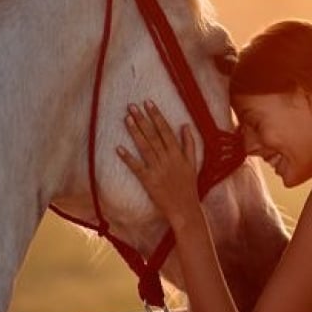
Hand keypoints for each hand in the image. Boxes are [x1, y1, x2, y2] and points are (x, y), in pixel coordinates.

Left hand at [116, 101, 201, 228]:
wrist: (185, 208)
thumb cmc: (189, 186)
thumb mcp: (193, 163)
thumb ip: (189, 143)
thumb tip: (185, 125)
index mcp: (177, 154)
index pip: (165, 130)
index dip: (156, 116)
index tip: (149, 103)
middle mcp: (167, 159)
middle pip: (153, 136)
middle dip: (142, 119)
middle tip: (132, 105)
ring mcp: (157, 170)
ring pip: (145, 147)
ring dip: (135, 132)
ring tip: (127, 118)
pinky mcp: (149, 181)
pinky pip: (137, 168)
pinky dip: (128, 158)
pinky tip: (119, 148)